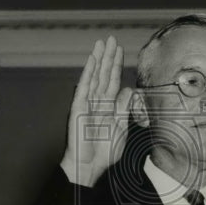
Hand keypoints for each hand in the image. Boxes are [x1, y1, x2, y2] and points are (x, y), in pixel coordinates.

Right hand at [59, 36, 133, 186]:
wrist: (90, 166)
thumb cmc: (104, 152)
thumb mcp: (121, 128)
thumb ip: (123, 109)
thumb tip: (127, 90)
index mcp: (108, 107)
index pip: (113, 81)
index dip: (116, 66)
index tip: (120, 50)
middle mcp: (97, 102)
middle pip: (104, 74)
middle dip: (108, 57)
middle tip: (112, 39)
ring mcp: (87, 103)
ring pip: (95, 76)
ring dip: (99, 59)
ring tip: (102, 43)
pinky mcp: (79, 108)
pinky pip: (84, 87)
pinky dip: (88, 73)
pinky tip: (92, 60)